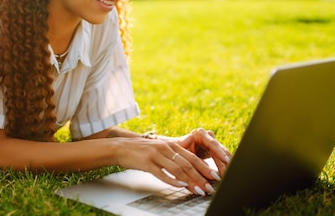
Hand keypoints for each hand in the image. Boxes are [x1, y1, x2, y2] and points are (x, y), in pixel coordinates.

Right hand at [115, 129, 231, 196]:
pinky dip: (173, 180)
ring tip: (199, 190)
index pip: (192, 157)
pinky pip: (162, 173)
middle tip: (210, 187)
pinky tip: (180, 186)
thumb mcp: (159, 150)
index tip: (214, 177)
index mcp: (170, 145)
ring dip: (190, 181)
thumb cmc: (141, 151)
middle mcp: (165, 148)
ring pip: (178, 169)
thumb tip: (189, 172)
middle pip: (188, 163)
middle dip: (201, 177)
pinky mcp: (147, 163)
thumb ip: (173, 158)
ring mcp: (156, 155)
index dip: (204, 167)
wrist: (120, 147)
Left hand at [175, 128, 231, 175]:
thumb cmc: (176, 150)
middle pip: (220, 149)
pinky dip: (224, 167)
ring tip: (229, 175)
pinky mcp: (215, 152)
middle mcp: (208, 137)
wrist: (176, 154)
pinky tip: (227, 175)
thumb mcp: (179, 148)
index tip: (225, 159)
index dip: (219, 151)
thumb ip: (184, 143)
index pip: (212, 142)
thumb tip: (191, 137)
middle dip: (224, 161)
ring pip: (223, 154)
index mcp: (199, 133)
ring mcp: (212, 144)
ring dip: (226, 165)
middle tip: (228, 172)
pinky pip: (222, 159)